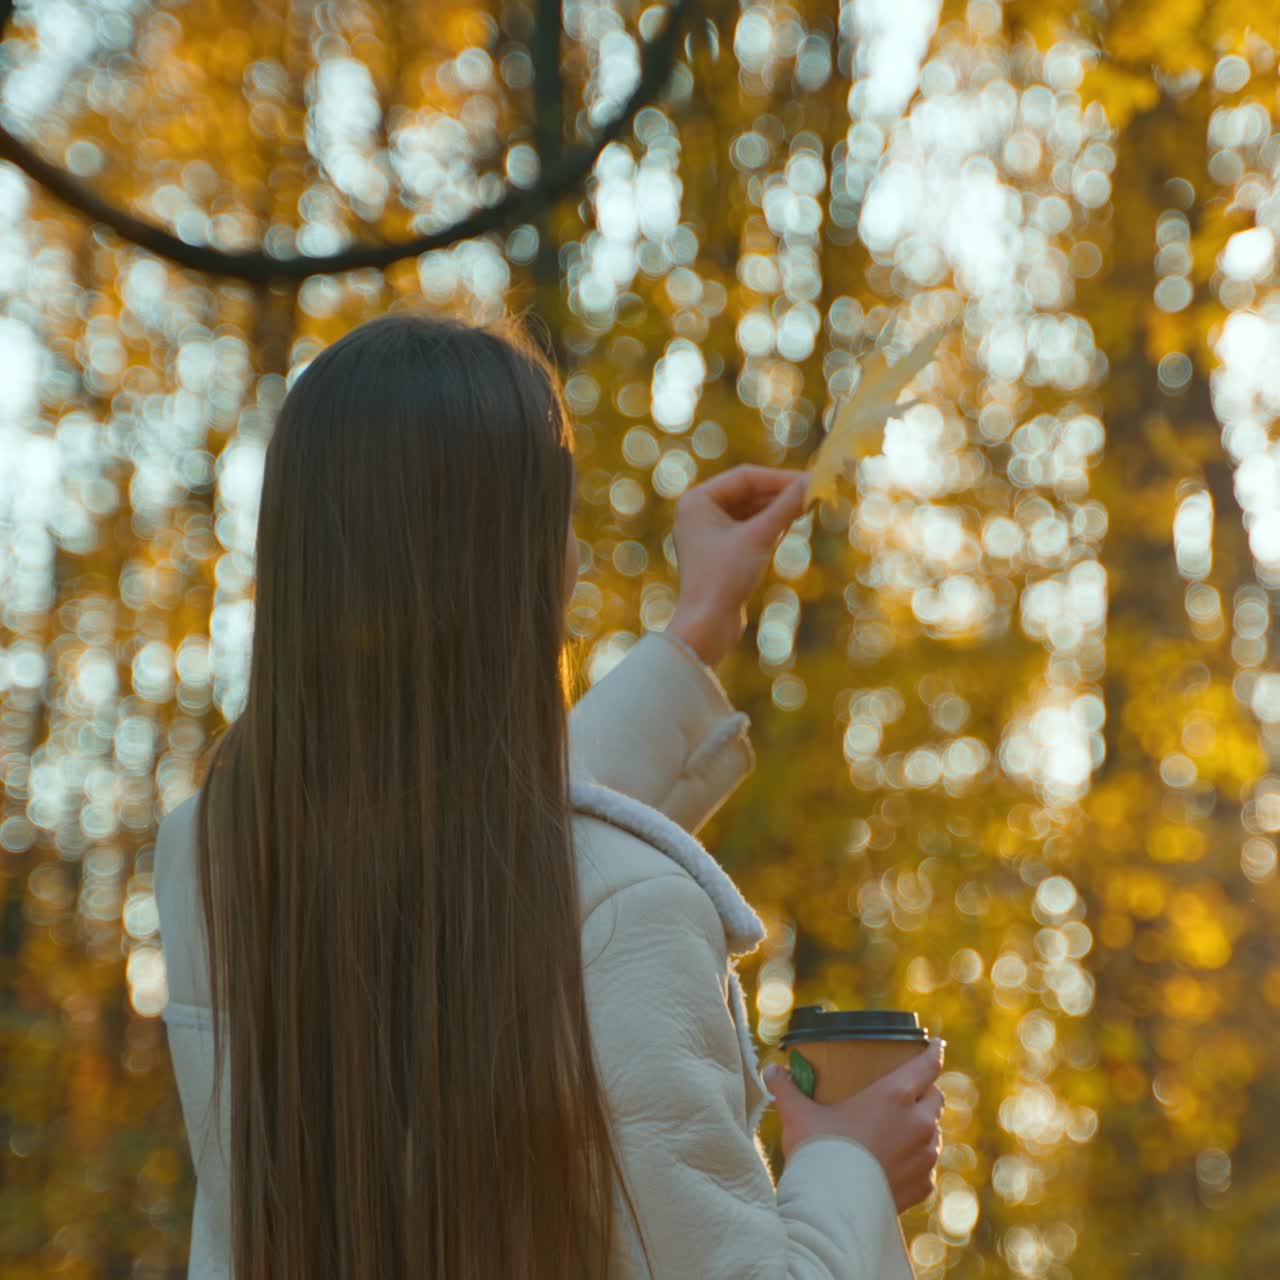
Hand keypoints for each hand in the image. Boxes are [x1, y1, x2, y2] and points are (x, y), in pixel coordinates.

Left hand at [667, 466, 807, 667]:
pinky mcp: (718, 555)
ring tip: (806, 508)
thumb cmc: (725, 577)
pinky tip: (788, 527)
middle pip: (747, 493)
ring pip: (749, 512)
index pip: (745, 477)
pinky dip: (767, 527)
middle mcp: (697, 513)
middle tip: (813, 493)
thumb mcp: (760, 536)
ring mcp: (707, 534)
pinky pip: (747, 530)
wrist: (707, 625)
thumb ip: (786, 506)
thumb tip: (813, 481)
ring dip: (776, 510)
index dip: (780, 478)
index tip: (810, 480)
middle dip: (779, 494)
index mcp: (697, 501)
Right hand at [763, 1040, 944, 1212]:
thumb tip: (770, 1071)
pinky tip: (898, 1162)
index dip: (932, 1051)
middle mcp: (918, 1123)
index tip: (935, 1044)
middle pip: (935, 1098)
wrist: (833, 1208)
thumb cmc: (819, 1153)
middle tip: (911, 1090)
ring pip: (934, 1132)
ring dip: (922, 1126)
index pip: (926, 1066)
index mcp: (894, 1096)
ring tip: (902, 1128)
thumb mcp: (798, 1115)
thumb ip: (785, 1089)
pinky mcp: (923, 1186)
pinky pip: (927, 1166)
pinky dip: (916, 1160)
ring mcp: (924, 1157)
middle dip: (926, 1091)